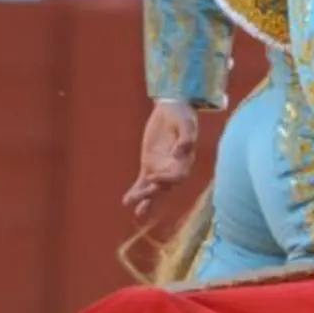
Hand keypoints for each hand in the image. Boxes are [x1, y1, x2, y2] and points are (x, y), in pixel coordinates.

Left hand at [123, 100, 197, 219]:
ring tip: (129, 203)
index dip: (166, 179)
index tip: (153, 177)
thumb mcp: (186, 123)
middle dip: (153, 194)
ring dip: (143, 198)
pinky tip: (127, 201)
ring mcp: (161, 169)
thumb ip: (186, 137)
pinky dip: (136, 191)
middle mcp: (174, 169)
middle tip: (140, 198)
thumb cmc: (182, 116)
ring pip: (153, 189)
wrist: (172, 109)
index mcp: (185, 161)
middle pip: (165, 187)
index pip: (178, 176)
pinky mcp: (149, 165)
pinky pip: (143, 182)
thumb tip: (182, 151)